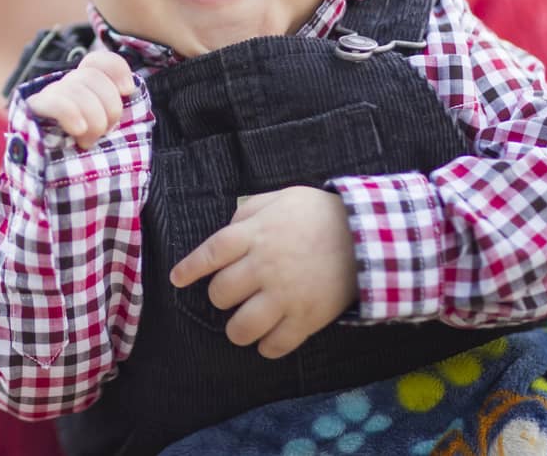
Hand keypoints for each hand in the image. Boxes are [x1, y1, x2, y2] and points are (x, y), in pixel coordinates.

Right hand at [26, 52, 135, 149]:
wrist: (51, 182)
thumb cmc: (85, 159)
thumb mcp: (106, 133)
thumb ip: (113, 110)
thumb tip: (128, 88)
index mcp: (83, 88)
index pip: (97, 61)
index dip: (116, 69)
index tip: (127, 91)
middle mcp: (64, 87)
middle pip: (91, 75)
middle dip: (109, 106)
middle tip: (106, 132)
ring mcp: (46, 97)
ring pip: (75, 88)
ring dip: (93, 118)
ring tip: (89, 142)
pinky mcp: (31, 111)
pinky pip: (53, 101)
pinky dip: (70, 113)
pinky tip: (78, 130)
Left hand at [169, 186, 357, 358]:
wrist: (368, 234)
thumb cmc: (319, 213)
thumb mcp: (280, 198)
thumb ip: (248, 212)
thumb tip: (228, 229)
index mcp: (254, 235)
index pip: (210, 254)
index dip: (190, 268)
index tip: (178, 279)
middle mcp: (264, 266)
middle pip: (221, 294)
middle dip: (219, 297)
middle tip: (229, 295)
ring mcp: (285, 295)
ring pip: (242, 327)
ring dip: (236, 330)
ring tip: (242, 325)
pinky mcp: (307, 318)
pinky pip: (276, 345)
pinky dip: (267, 347)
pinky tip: (266, 341)